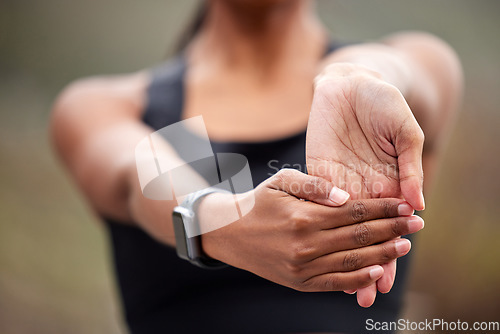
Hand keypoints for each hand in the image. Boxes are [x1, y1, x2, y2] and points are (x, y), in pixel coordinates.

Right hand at [200, 169, 422, 291]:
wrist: (229, 233)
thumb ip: (313, 185)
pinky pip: (335, 284)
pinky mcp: (299, 282)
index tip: (406, 205)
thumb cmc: (258, 202)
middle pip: (360, 237)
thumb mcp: (281, 181)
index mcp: (304, 215)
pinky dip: (358, 281)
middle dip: (392, 230)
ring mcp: (303, 266)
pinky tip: (378, 273)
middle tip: (417, 224)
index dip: (384, 208)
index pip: (355, 211)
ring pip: (352, 262)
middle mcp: (306, 243)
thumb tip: (345, 196)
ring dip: (383, 255)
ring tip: (405, 247)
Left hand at [306, 63, 424, 305]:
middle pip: (366, 233)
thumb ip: (410, 168)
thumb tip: (418, 205)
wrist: (351, 82)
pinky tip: (319, 248)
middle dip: (368, 263)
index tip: (387, 278)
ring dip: (343, 253)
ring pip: (341, 226)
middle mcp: (365, 188)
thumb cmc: (384, 103)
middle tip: (368, 295)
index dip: (390, 250)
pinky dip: (321, 226)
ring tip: (346, 285)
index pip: (390, 225)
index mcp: (390, 182)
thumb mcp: (404, 133)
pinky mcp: (317, 173)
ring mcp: (340, 183)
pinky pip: (319, 204)